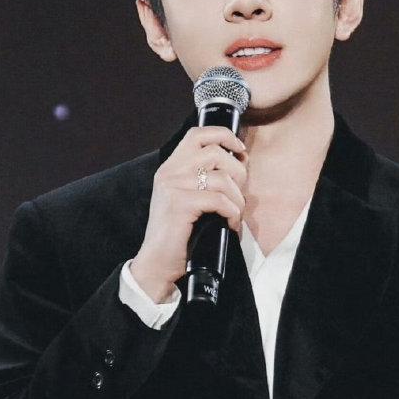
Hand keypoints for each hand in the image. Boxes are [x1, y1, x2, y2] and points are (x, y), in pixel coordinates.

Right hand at [131, 126, 248, 301]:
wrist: (157, 264)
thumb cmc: (179, 236)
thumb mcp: (187, 199)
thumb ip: (204, 179)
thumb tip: (239, 160)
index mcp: (171, 167)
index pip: (198, 134)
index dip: (224, 136)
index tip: (240, 151)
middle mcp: (170, 172)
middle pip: (216, 153)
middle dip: (238, 173)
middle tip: (239, 195)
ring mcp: (173, 187)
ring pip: (222, 178)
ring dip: (237, 199)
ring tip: (235, 215)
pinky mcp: (180, 204)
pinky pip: (219, 199)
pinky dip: (232, 213)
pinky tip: (230, 224)